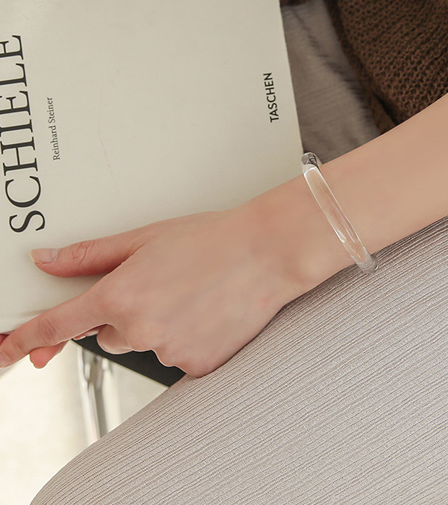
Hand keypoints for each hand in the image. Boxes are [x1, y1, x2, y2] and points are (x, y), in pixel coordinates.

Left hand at [0, 200, 319, 377]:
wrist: (267, 253)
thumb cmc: (213, 239)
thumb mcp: (147, 237)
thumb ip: (91, 255)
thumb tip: (48, 260)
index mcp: (121, 294)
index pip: (60, 324)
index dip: (29, 339)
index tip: (12, 350)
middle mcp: (140, 329)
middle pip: (111, 334)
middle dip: (126, 315)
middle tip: (165, 286)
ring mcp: (170, 351)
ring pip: (147, 345)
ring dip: (161, 327)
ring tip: (194, 296)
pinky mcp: (197, 366)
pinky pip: (178, 357)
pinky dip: (188, 340)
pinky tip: (210, 314)